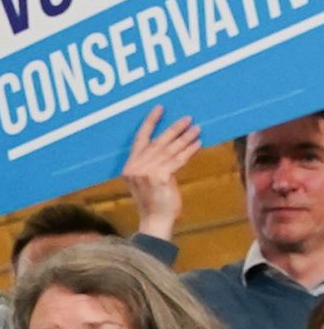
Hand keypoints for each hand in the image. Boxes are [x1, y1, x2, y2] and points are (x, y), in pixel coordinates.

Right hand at [122, 104, 199, 239]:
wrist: (155, 220)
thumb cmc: (153, 201)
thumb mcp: (148, 180)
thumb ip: (154, 164)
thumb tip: (173, 146)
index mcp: (130, 166)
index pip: (139, 139)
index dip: (150, 122)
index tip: (160, 108)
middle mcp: (135, 166)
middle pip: (158, 142)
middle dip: (174, 128)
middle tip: (188, 118)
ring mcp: (146, 171)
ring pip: (170, 149)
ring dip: (186, 137)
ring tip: (197, 128)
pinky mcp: (160, 176)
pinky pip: (178, 159)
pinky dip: (189, 150)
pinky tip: (198, 143)